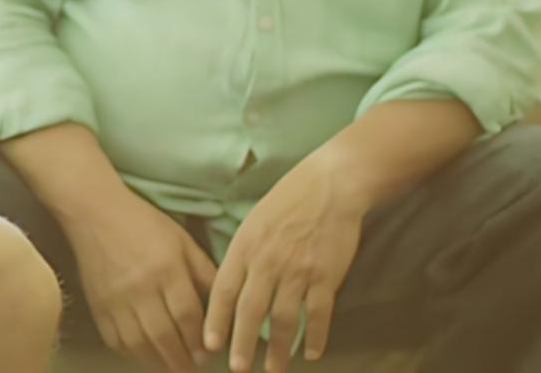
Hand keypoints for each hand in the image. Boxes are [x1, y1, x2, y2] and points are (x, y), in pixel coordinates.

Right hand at [62, 186, 216, 371]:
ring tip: (173, 367)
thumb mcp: (183, 242)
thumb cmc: (144, 224)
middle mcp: (140, 288)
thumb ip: (204, 273)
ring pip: (140, 344)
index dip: (200, 339)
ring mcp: (115, 300)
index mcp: (166, 269)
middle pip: (164, 336)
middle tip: (192, 368)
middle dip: (182, 359)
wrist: (94, 213)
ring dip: (159, 362)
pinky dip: (133, 354)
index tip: (208, 354)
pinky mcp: (98, 306)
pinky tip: (146, 355)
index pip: (187, 315)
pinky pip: (116, 340)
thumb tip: (225, 304)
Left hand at [204, 157, 364, 372]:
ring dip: (278, 350)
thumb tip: (232, 287)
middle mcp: (267, 262)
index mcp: (245, 247)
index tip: (209, 345)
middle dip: (241, 344)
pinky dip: (316, 337)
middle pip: (250, 311)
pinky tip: (312, 354)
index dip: (216, 320)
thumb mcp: (254, 222)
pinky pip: (318, 314)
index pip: (224, 290)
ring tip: (274, 370)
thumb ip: (243, 255)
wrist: (331, 186)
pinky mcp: (326, 276)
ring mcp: (297, 271)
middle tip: (237, 369)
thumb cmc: (289, 201)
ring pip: (283, 319)